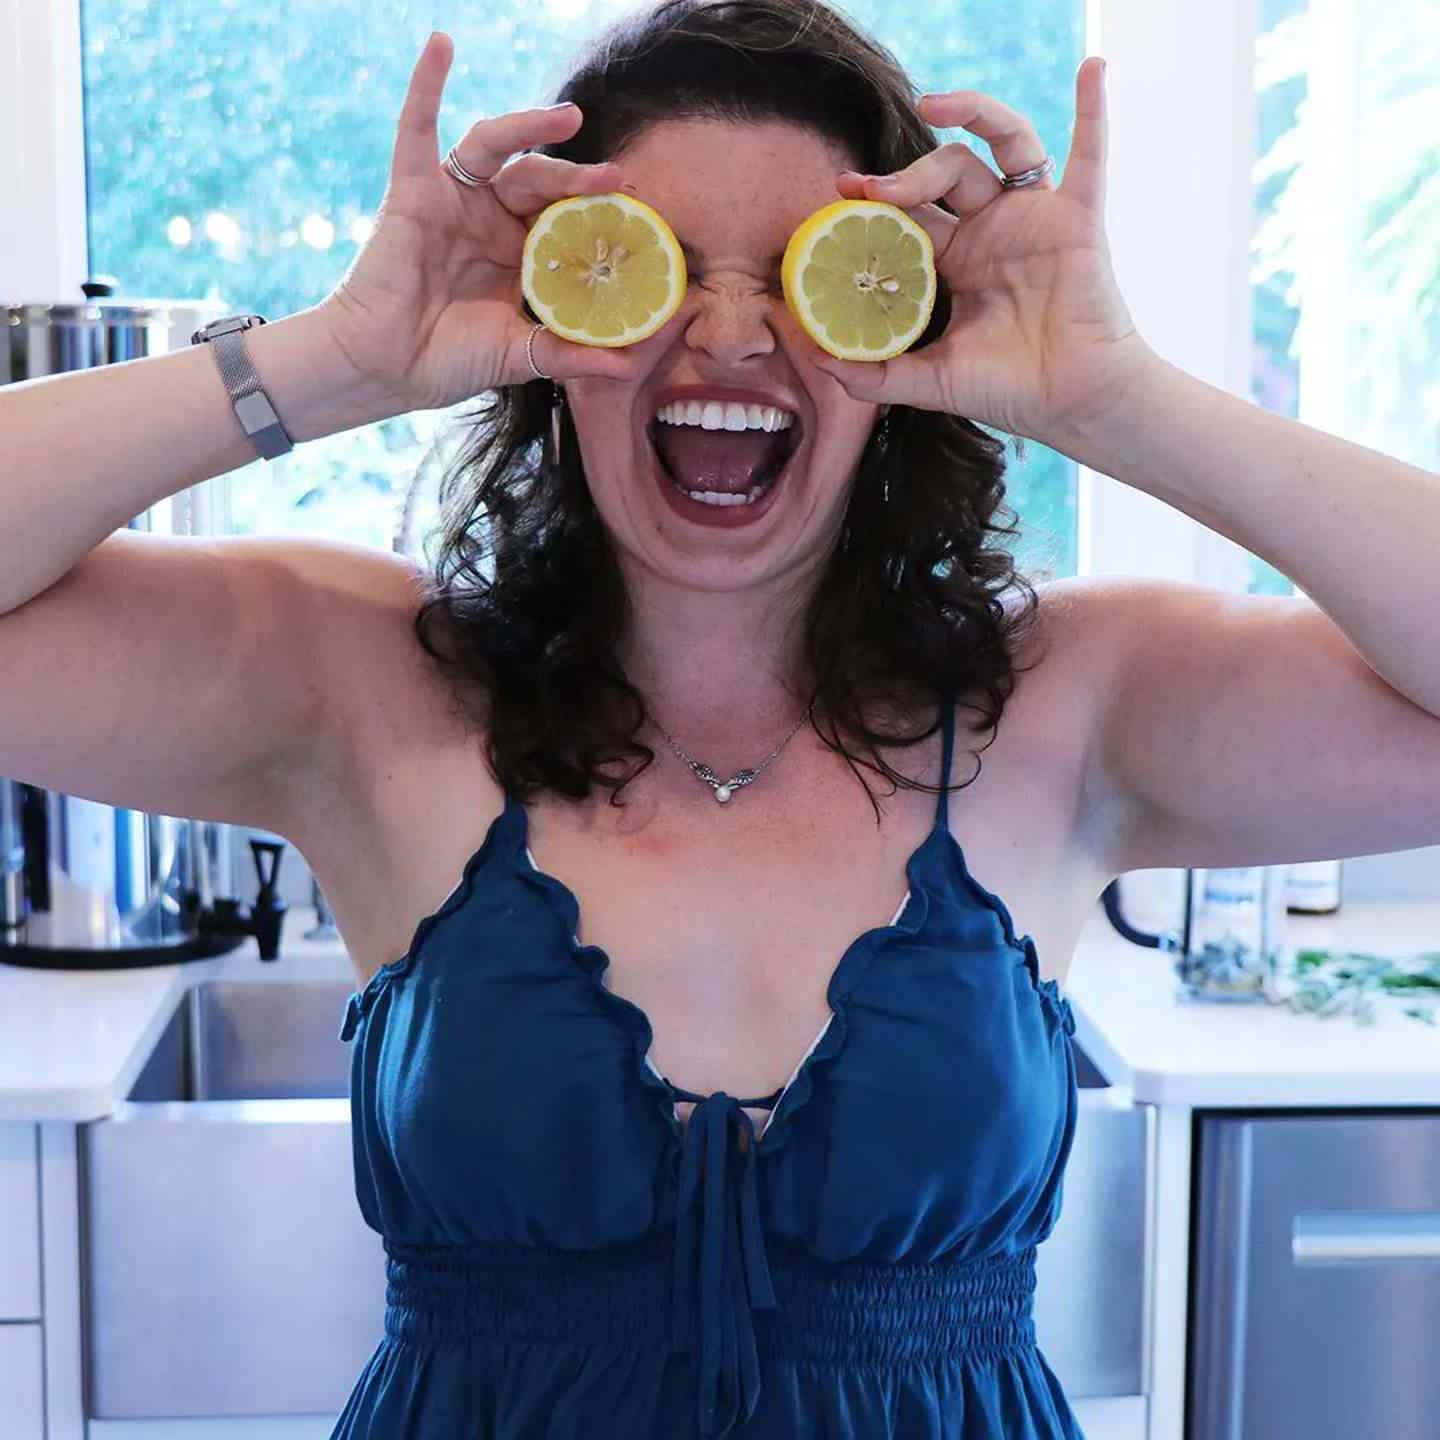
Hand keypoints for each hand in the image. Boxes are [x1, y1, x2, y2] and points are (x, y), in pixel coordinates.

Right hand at [318, 31, 644, 412]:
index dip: (596, 211)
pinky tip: (440, 45)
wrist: (385, 369)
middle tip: (617, 179)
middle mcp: (488, 220)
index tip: (636, 212)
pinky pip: (416, 128)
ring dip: (531, 126)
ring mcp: (451, 200)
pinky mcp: (412, 190)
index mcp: (517, 254)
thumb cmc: (448, 361)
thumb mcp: (523, 356)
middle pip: (540, 180)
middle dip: (578, 177)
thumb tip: (629, 366)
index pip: (564, 217)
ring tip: (570, 118)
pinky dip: (425, 84)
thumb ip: (572, 355)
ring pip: (497, 147)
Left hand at [816, 58, 1157, 447]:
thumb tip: (819, 361)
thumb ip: (875, 373)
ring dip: (971, 114)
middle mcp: (993, 229)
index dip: (877, 198)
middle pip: (946, 173)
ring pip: (1000, 145)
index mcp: (958, 260)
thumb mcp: (929, 380)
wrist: (1070, 403)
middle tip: (872, 189)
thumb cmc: (1007, 391)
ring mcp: (1035, 217)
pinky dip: (1093, 110)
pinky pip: (1089, 154)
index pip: (912, 214)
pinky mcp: (1078, 218)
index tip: (842, 190)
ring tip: (932, 104)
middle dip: (906, 174)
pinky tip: (1093, 70)